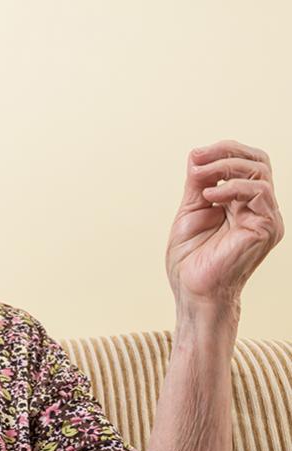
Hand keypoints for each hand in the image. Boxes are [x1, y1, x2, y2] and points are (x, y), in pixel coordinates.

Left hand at [166, 139, 283, 307]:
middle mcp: (260, 209)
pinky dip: (232, 187)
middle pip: (258, 161)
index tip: (195, 155)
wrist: (193, 292)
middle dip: (227, 152)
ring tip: (201, 178)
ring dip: (226, 167)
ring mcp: (266, 218)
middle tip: (199, 158)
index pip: (247, 164)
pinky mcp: (267, 228)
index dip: (224, 151)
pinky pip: (259, 193)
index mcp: (243, 204)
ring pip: (260, 173)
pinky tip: (210, 196)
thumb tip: (197, 155)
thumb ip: (197, 184)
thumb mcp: (191, 211)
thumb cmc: (191, 261)